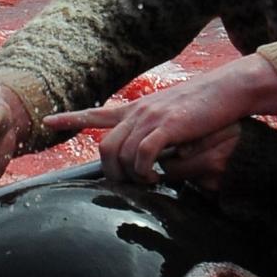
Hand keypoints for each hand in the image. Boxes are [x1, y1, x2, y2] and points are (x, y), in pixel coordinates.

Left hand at [43, 55, 276, 183]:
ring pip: (121, 154)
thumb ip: (155, 131)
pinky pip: (142, 155)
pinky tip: (156, 178)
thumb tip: (149, 155)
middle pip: (105, 147)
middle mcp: (137, 111)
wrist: (228, 90)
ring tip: (148, 184)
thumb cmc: (205, 107)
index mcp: (136, 108)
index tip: (48, 121)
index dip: (71, 118)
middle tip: (128, 186)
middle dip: (111, 172)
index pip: (96, 112)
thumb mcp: (173, 115)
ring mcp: (150, 118)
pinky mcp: (166, 126)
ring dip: (131, 176)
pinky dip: (145, 172)